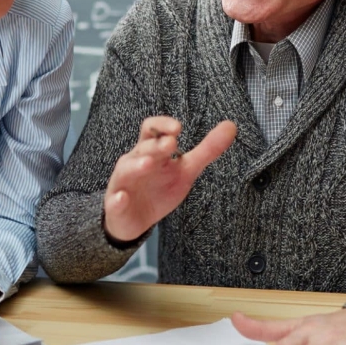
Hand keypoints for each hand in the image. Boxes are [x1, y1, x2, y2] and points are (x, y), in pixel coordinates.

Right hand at [103, 117, 236, 242]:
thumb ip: (207, 150)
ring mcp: (123, 182)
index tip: (179, 128)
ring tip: (149, 163)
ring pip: (126, 170)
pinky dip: (117, 199)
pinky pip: (114, 201)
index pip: (151, 129)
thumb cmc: (160, 188)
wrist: (136, 219)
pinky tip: (122, 198)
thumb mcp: (187, 170)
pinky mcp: (116, 205)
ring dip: (137, 165)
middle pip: (143, 148)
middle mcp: (134, 162)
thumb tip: (231, 126)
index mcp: (151, 151)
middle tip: (172, 143)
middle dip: (156, 146)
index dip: (162, 125)